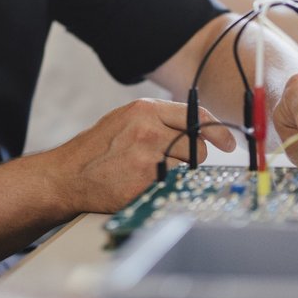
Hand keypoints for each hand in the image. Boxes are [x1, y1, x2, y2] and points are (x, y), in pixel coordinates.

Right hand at [45, 98, 235, 213]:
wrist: (69, 174)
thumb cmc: (98, 148)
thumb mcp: (126, 119)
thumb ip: (158, 119)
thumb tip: (196, 126)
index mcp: (145, 110)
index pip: (196, 115)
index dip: (217, 131)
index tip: (227, 142)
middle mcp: (149, 130)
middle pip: (197, 144)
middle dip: (194, 155)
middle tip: (178, 161)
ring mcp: (149, 158)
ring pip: (189, 167)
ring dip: (180, 172)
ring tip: (154, 172)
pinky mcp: (147, 183)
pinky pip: (174, 185)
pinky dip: (167, 187)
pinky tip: (147, 184)